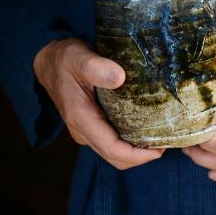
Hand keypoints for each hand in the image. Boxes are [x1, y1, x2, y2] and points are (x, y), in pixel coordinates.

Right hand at [34, 38, 163, 168]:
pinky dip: (130, 141)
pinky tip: (147, 128)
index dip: (137, 155)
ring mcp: (87, 129)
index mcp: (81, 118)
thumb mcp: (78, 57)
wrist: (48, 61)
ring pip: (114, 152)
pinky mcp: (92, 124)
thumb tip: (119, 77)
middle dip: (141, 156)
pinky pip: (113, 141)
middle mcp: (83, 130)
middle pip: (115, 157)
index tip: (160, 149)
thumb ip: (96, 66)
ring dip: (137, 151)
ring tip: (160, 137)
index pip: (111, 148)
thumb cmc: (65, 58)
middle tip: (167, 143)